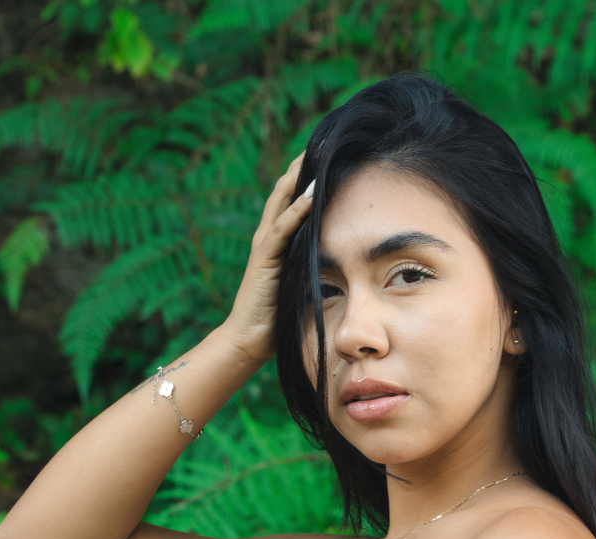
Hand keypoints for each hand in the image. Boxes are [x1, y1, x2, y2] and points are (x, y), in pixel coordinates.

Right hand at [222, 152, 313, 367]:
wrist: (249, 339)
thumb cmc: (278, 318)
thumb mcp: (304, 285)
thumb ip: (316, 267)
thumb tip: (345, 262)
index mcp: (280, 241)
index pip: (295, 200)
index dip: (310, 178)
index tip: (331, 157)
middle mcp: (270, 236)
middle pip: (286, 191)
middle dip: (303, 166)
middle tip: (324, 141)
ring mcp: (265, 246)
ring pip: (282, 202)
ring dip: (299, 178)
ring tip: (316, 155)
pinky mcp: (263, 259)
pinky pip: (281, 229)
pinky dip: (295, 211)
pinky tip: (310, 194)